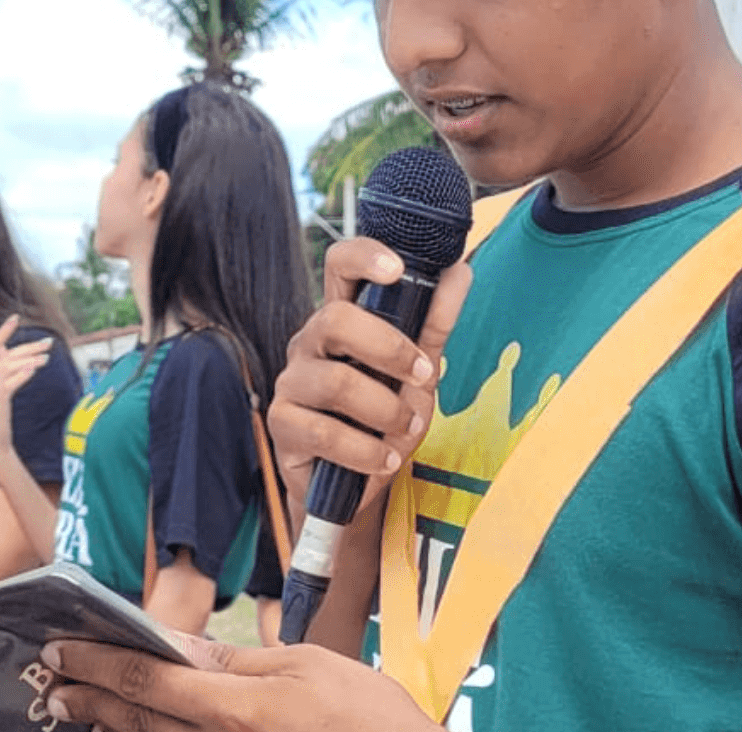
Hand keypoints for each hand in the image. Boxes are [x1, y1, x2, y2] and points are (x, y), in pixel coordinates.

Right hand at [0, 316, 55, 461]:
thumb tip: (17, 354)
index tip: (16, 317)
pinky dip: (22, 374)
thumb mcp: (1, 388)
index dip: (4, 330)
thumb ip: (6, 370)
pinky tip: (34, 369)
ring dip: (30, 359)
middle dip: (28, 346)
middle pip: (6, 353)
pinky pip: (10, 382)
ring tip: (46, 359)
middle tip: (49, 343)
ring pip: (9, 365)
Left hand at [45, 635, 440, 731]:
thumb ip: (237, 661)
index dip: (98, 662)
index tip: (62, 648)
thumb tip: (180, 646)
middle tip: (56, 681)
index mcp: (234, 710)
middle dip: (91, 698)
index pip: (146, 680)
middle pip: (137, 721)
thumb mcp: (307, 667)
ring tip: (82, 710)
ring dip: (113, 727)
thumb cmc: (368, 719)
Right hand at [267, 237, 472, 499]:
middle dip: (390, 349)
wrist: (356, 484)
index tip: (398, 268)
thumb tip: (459, 270)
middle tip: (423, 376)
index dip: (363, 257)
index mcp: (342, 319)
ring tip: (406, 428)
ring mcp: (291, 382)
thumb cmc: (383, 418)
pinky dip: (366, 450)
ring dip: (385, 410)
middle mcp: (309, 343)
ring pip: (336, 382)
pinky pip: (324, 432)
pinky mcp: (282, 425)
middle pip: (335, 320)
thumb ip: (434, 323)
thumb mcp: (417, 372)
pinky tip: (384, 459)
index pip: (339, 267)